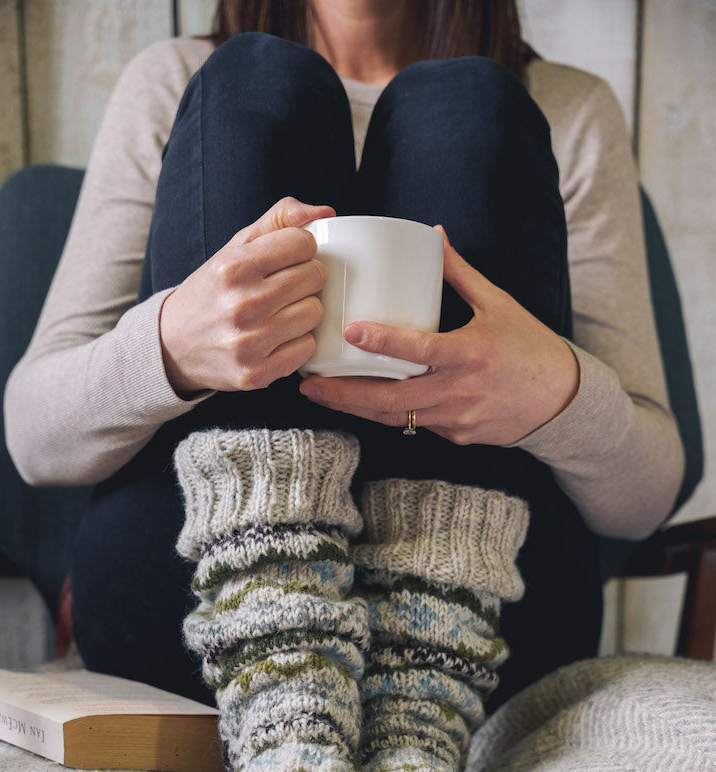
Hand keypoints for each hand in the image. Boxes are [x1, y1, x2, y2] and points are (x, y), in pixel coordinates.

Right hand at [159, 197, 334, 395]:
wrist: (173, 345)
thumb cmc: (213, 292)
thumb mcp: (234, 248)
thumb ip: (278, 221)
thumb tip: (325, 211)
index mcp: (234, 267)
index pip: (302, 243)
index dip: (301, 248)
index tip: (289, 258)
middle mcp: (241, 304)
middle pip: (314, 277)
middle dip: (307, 277)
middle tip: (288, 286)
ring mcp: (249, 343)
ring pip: (315, 313)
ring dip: (305, 310)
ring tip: (282, 312)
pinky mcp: (257, 373)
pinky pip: (307, 349)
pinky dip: (299, 342)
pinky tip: (279, 337)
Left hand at [299, 228, 578, 444]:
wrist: (561, 401)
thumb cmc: (529, 347)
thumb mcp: (498, 304)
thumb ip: (460, 274)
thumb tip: (432, 236)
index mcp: (468, 354)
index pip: (418, 349)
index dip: (382, 341)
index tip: (351, 331)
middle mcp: (458, 391)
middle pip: (390, 399)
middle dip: (344, 394)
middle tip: (308, 383)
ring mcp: (455, 419)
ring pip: (396, 417)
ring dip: (356, 408)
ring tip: (321, 395)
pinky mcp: (456, 436)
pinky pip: (414, 425)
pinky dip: (387, 415)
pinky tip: (359, 404)